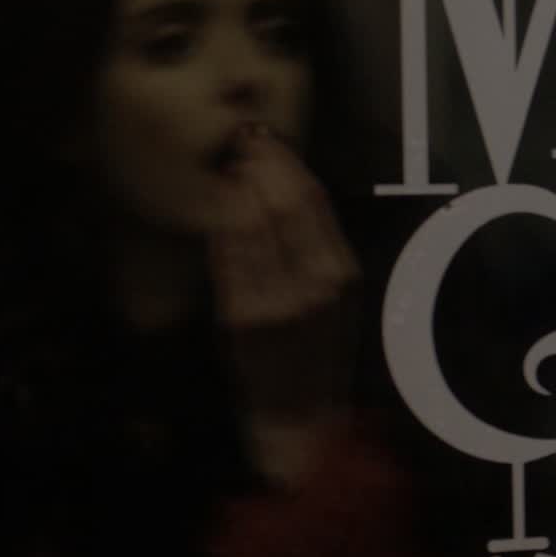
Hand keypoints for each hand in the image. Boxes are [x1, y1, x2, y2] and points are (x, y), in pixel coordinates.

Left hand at [211, 123, 361, 486]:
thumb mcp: (334, 302)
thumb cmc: (315, 357)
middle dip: (259, 163)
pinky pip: (226, 256)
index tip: (267, 137)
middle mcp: (314, 283)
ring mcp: (276, 298)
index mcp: (341, 275)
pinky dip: (219, 224)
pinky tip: (214, 205)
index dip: (287, 163)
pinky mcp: (241, 315)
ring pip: (252, 222)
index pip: (313, 201)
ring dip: (234, 186)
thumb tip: (285, 191)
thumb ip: (314, 252)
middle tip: (240, 137)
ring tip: (226, 163)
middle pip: (283, 202)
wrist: (298, 419)